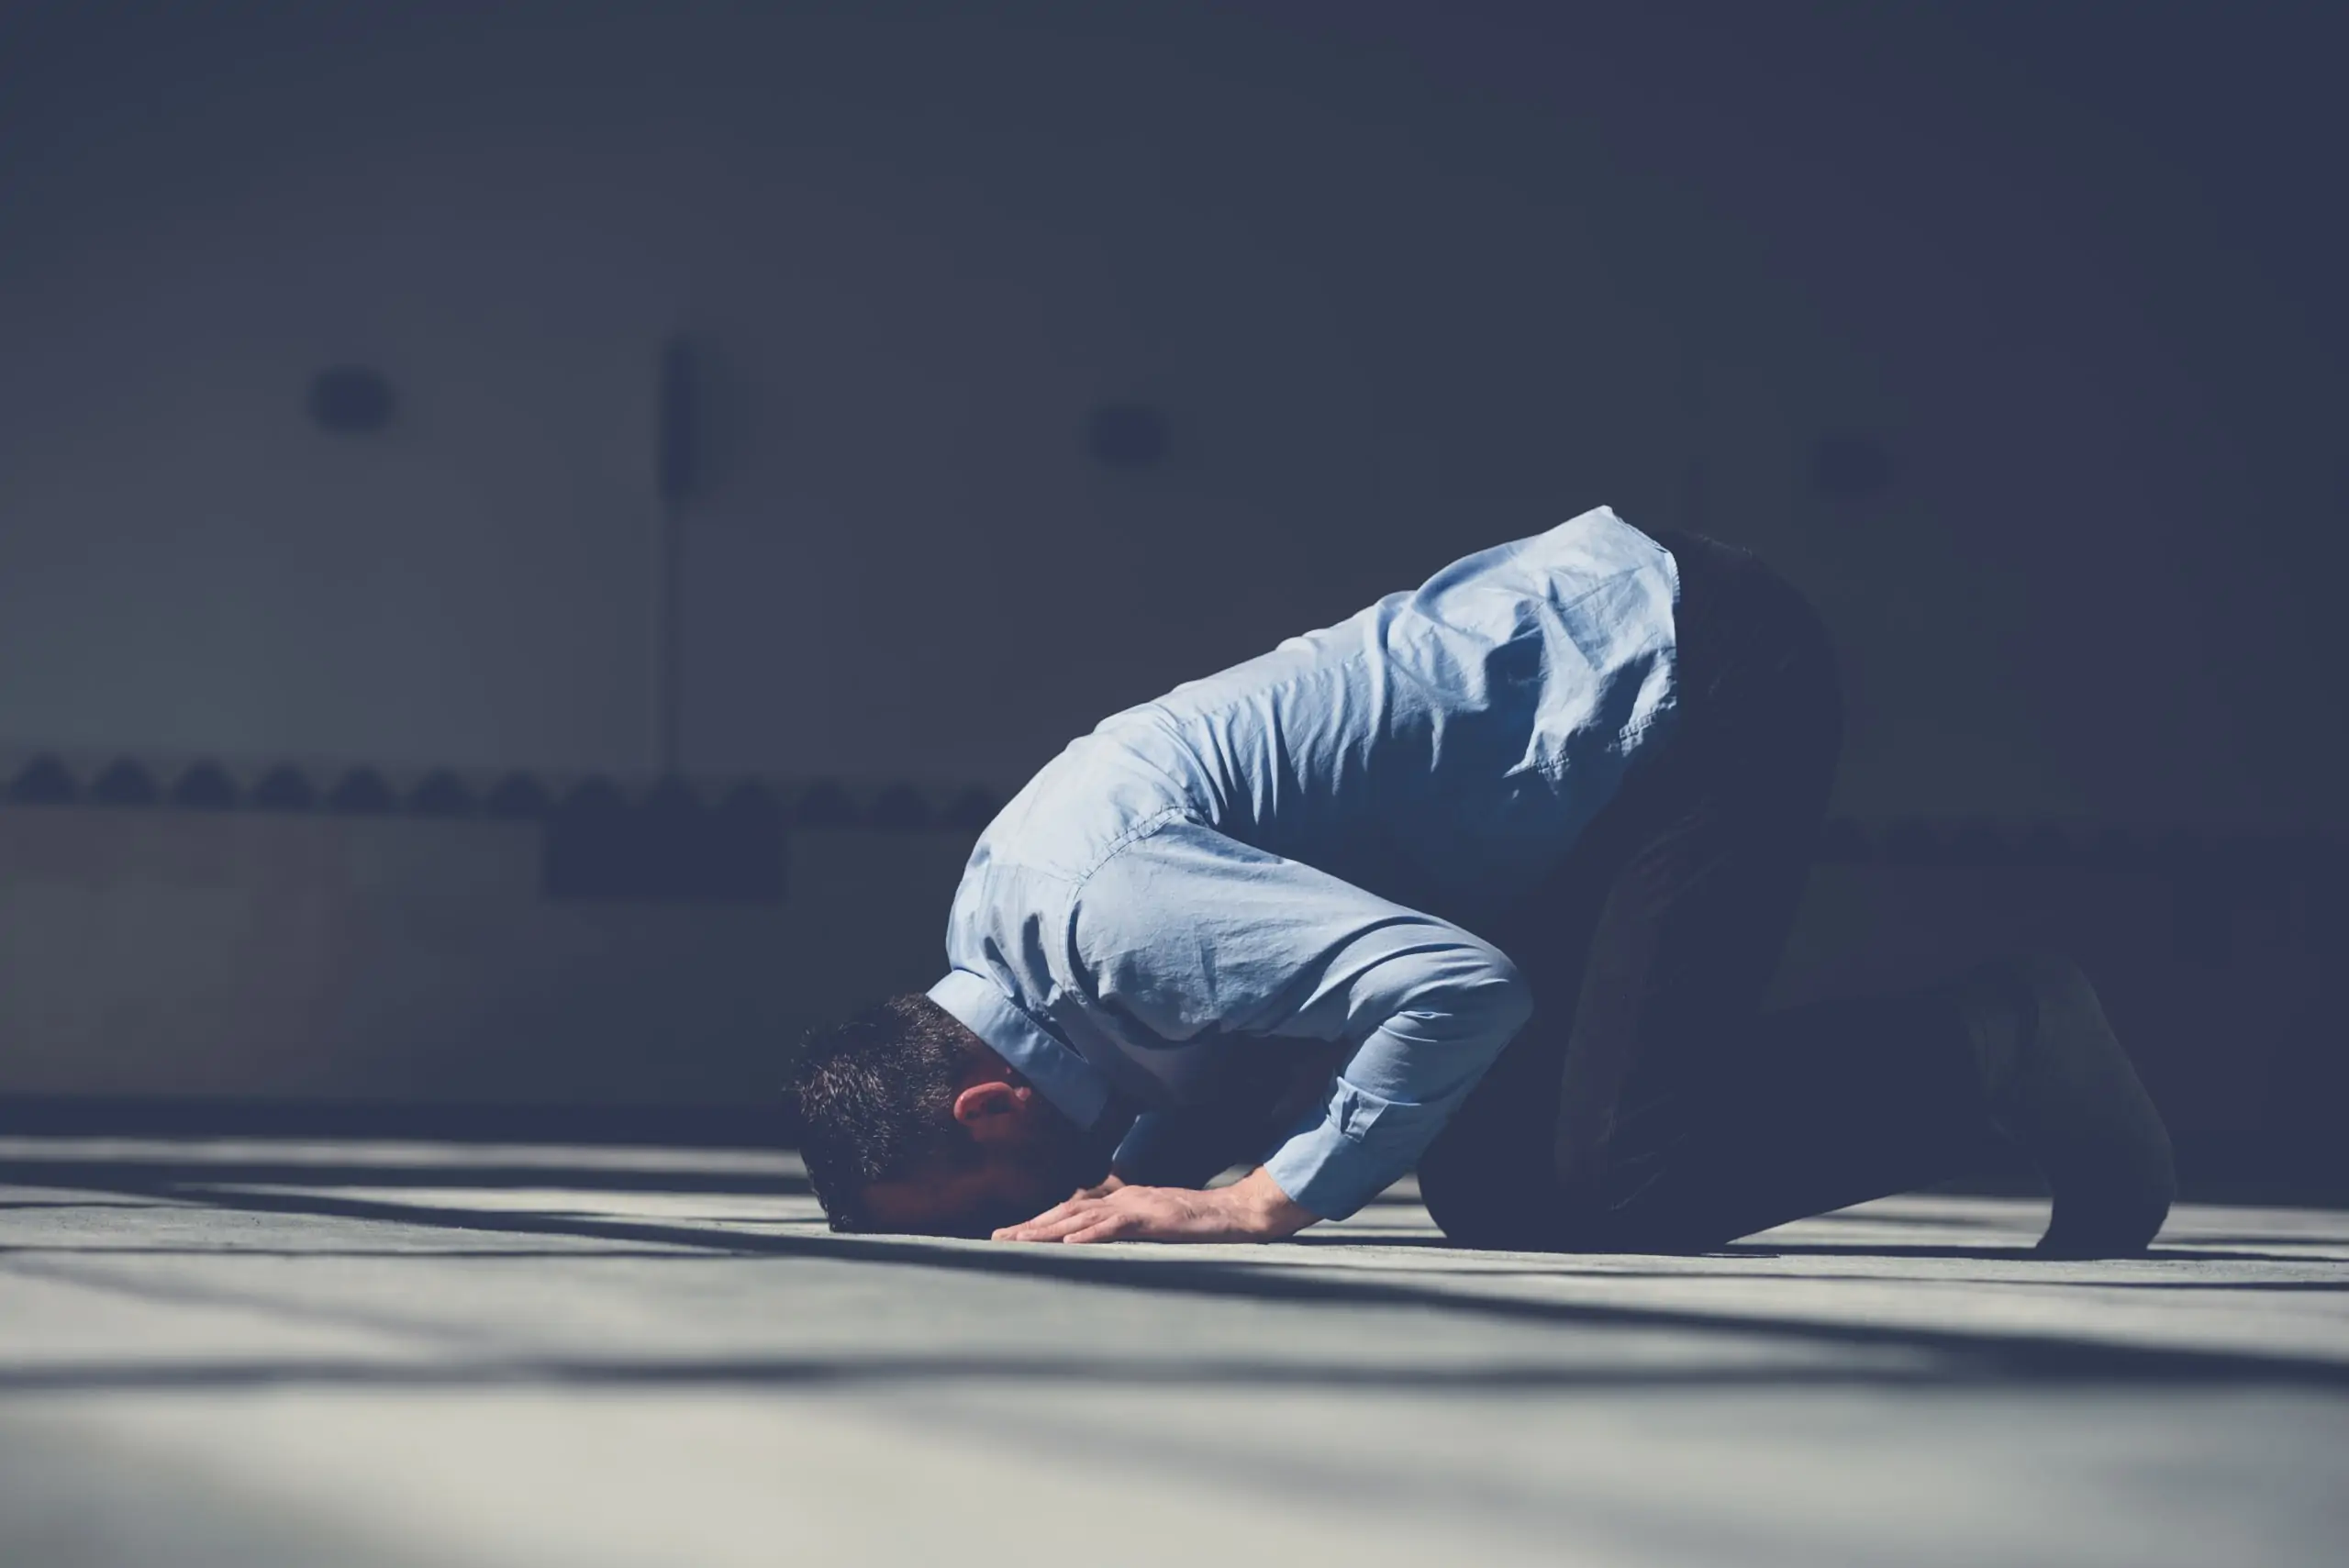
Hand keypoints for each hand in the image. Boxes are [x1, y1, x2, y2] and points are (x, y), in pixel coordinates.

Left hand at [992, 1167, 1317, 1244]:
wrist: (1237, 1214)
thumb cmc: (1198, 1224)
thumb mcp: (1154, 1227)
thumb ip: (1127, 1230)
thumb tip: (1096, 1243)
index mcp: (1121, 1201)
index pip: (1071, 1211)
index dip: (1039, 1223)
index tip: (1009, 1236)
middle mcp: (1123, 1198)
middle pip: (1067, 1211)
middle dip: (1030, 1226)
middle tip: (996, 1239)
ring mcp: (1137, 1206)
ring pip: (1082, 1216)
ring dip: (1047, 1229)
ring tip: (1018, 1240)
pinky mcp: (1154, 1218)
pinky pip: (1116, 1225)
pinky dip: (1090, 1233)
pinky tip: (1068, 1241)